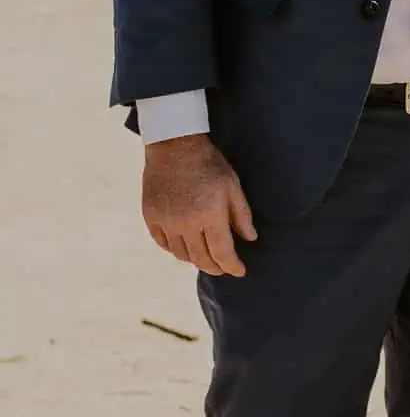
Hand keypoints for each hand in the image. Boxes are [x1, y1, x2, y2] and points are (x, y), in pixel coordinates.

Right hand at [142, 135, 257, 277]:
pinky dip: (176, 249)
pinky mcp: (151, 217)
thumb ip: (242, 215)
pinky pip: (163, 244)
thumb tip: (250, 238)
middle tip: (224, 267)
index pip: (222, 253)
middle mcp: (186, 223)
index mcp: (210, 215)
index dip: (232, 266)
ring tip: (206, 257)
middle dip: (216, 267)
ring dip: (196, 260)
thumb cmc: (208, 163)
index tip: (240, 271)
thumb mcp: (233, 185)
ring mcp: (166, 221)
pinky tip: (185, 246)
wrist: (174, 145)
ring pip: (182, 255)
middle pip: (201, 259)